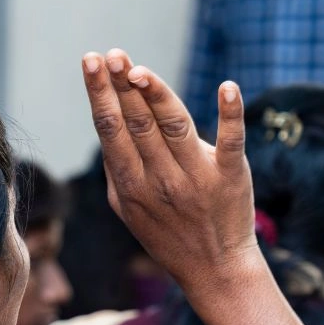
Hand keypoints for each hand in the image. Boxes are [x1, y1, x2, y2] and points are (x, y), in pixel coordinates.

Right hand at [81, 49, 257, 295]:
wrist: (215, 269)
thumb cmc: (166, 232)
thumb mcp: (127, 208)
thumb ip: (118, 165)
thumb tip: (107, 117)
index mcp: (131, 185)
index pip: (112, 130)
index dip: (100, 94)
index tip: (91, 62)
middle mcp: (161, 180)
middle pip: (138, 124)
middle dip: (122, 86)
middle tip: (111, 54)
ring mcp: (197, 178)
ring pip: (174, 126)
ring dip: (157, 94)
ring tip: (140, 69)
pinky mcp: (231, 177)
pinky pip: (232, 142)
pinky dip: (231, 114)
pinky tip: (228, 87)